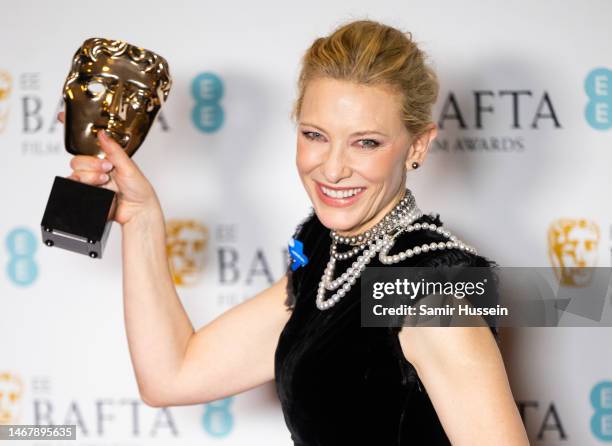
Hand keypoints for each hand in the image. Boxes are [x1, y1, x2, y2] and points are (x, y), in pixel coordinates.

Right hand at [58, 111, 160, 225]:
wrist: (138, 212)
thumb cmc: (140, 190)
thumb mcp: (129, 167)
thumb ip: (114, 151)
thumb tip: (102, 133)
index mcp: (107, 157)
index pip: (87, 142)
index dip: (74, 130)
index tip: (62, 116)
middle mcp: (97, 168)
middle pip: (77, 159)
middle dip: (91, 164)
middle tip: (107, 169)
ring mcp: (91, 181)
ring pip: (75, 172)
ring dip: (89, 176)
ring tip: (104, 181)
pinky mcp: (87, 194)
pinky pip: (74, 187)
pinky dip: (83, 186)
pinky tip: (96, 188)